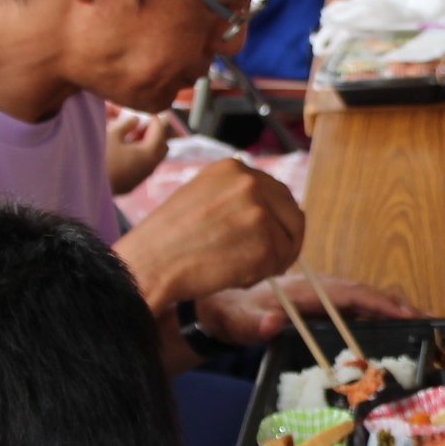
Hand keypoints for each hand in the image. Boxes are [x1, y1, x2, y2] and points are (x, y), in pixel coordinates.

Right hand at [104, 104, 175, 193]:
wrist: (87, 185)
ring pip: (151, 158)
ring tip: (130, 135)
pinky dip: (138, 156)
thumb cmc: (100, 157)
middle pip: (161, 146)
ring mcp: (140, 178)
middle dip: (154, 133)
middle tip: (141, 124)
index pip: (159, 131)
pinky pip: (141, 167)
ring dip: (145, 145)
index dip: (153, 119)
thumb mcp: (112, 134)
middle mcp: (149, 168)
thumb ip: (127, 124)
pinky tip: (123, 150)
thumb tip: (135, 120)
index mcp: (149, 154)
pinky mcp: (130, 185)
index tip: (145, 111)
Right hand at [114, 158, 304, 309]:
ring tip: (234, 268)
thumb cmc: (168, 238)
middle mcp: (250, 183)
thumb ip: (235, 198)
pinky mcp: (264, 244)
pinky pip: (277, 265)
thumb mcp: (202, 196)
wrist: (150, 263)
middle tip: (271, 262)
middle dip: (286, 241)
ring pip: (287, 243)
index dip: (278, 219)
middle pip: (293, 215)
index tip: (273, 236)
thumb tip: (269, 214)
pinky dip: (258, 276)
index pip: (278, 192)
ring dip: (269, 261)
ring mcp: (259, 213)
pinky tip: (229, 275)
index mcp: (234, 168)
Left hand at [197, 273, 419, 345]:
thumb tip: (274, 322)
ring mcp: (319, 298)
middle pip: (364, 296)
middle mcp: (317, 290)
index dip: (379, 302)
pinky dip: (376, 316)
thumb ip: (252, 324)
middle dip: (398, 307)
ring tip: (423, 325)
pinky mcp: (318, 308)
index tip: (405, 313)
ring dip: (392, 312)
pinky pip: (353, 310)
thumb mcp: (234, 321)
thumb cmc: (226, 311)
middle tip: (429, 322)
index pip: (349, 293)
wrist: (213, 303)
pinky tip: (394, 327)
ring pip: (362, 302)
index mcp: (304, 290)